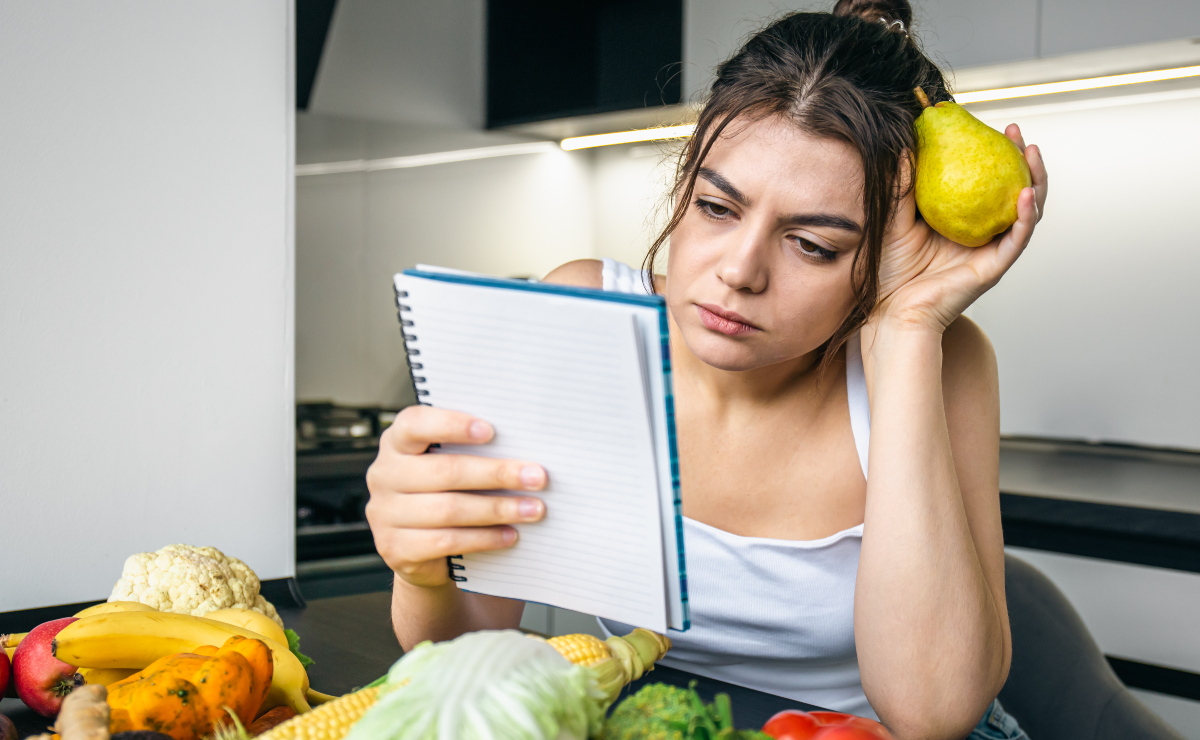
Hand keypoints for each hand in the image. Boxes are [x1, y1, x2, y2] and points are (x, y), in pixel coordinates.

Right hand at [365, 405, 546, 587]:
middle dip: (497, 474)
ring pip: (449, 509)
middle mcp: (384, 475)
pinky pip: (446, 542)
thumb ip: (470, 450)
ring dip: (497, 509)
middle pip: (445, 471)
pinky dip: (484, 538)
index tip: (491, 431)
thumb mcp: (448, 464)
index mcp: (396, 443)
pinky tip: (509, 534)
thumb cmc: (444, 492)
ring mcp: (385, 514)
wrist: (421, 550)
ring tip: (532, 509)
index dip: (452, 425)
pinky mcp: (395, 548)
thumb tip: (523, 448)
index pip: (415, 424)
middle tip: (537, 477)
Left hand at [870, 124, 1047, 333]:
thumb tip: (903, 146)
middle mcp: (981, 234)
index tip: (988, 125)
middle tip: (1015, 132)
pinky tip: (1026, 194)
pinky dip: (1027, 216)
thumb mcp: (894, 219)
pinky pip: (1017, 239)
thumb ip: (901, 187)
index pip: (985, 182)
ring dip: (1035, 181)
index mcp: (961, 221)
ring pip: (1026, 212)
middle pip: (1012, 191)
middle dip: (1021, 160)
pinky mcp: (994, 267)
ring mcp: (991, 250)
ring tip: (1032, 153)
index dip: (992, 155)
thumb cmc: (888, 271)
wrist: (890, 310)